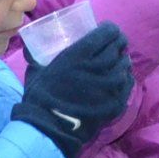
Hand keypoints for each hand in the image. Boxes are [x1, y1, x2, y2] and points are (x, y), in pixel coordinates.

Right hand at [11, 22, 133, 156]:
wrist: (49, 128)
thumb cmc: (40, 97)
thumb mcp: (37, 70)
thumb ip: (38, 57)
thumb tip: (31, 48)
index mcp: (79, 55)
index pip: (106, 33)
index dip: (111, 29)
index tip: (109, 30)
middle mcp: (97, 67)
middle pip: (117, 48)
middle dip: (119, 42)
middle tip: (117, 43)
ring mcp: (108, 86)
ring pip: (124, 66)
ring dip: (123, 60)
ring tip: (120, 60)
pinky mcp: (115, 103)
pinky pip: (127, 85)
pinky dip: (126, 78)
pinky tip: (122, 77)